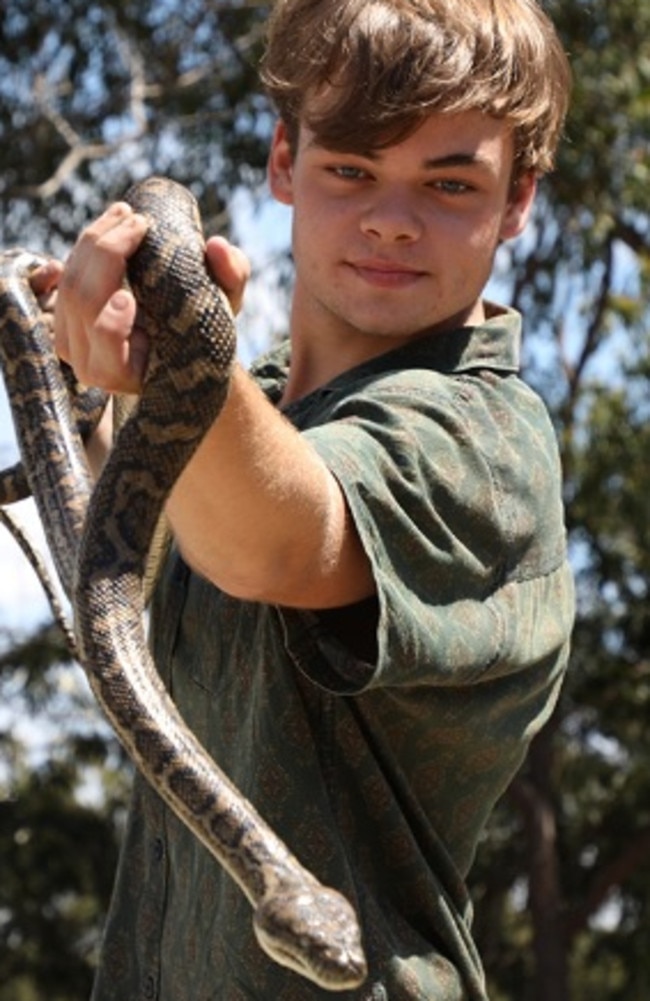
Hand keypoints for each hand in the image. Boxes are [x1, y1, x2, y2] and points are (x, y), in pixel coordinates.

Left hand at [54, 202, 249, 394]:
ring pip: (69, 284)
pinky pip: (64, 277)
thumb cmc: (203, 334)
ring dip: (94, 240)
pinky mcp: (63, 317)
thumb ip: (231, 279)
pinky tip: (107, 224)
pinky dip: (83, 246)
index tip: (128, 297)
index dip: (110, 325)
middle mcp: (88, 364)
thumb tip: (217, 245)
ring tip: (126, 213)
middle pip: (82, 301)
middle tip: (137, 222)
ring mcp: (69, 339)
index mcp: (121, 375)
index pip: (104, 350)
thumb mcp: (225, 312)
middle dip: (106, 253)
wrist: (177, 350)